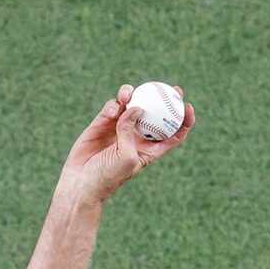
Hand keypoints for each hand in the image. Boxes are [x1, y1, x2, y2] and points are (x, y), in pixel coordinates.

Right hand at [61, 84, 193, 201]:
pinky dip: (114, 105)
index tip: (187, 107)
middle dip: (166, 99)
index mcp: (150, 149)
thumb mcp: (126, 156)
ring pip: (133, 104)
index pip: (172, 133)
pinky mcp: (103, 122)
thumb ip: (131, 131)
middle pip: (156, 113)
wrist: (82, 181)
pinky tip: (113, 110)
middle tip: (172, 88)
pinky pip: (112, 107)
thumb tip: (136, 106)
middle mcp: (137, 136)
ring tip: (128, 94)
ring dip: (133, 95)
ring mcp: (120, 127)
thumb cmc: (108, 175)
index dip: (183, 120)